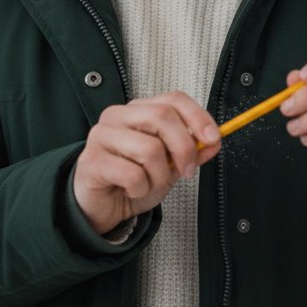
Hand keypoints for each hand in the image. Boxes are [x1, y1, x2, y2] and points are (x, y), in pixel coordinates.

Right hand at [73, 91, 221, 234]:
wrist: (100, 207)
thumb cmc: (131, 181)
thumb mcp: (169, 166)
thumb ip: (191, 152)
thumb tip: (214, 142)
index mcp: (138, 111)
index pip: (173, 99)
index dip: (198, 117)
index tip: (213, 139)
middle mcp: (117, 116)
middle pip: (162, 116)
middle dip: (184, 148)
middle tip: (187, 171)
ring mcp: (101, 136)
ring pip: (150, 149)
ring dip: (159, 176)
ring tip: (149, 184)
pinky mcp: (92, 161)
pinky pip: (132, 174)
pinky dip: (140, 189)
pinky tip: (131, 190)